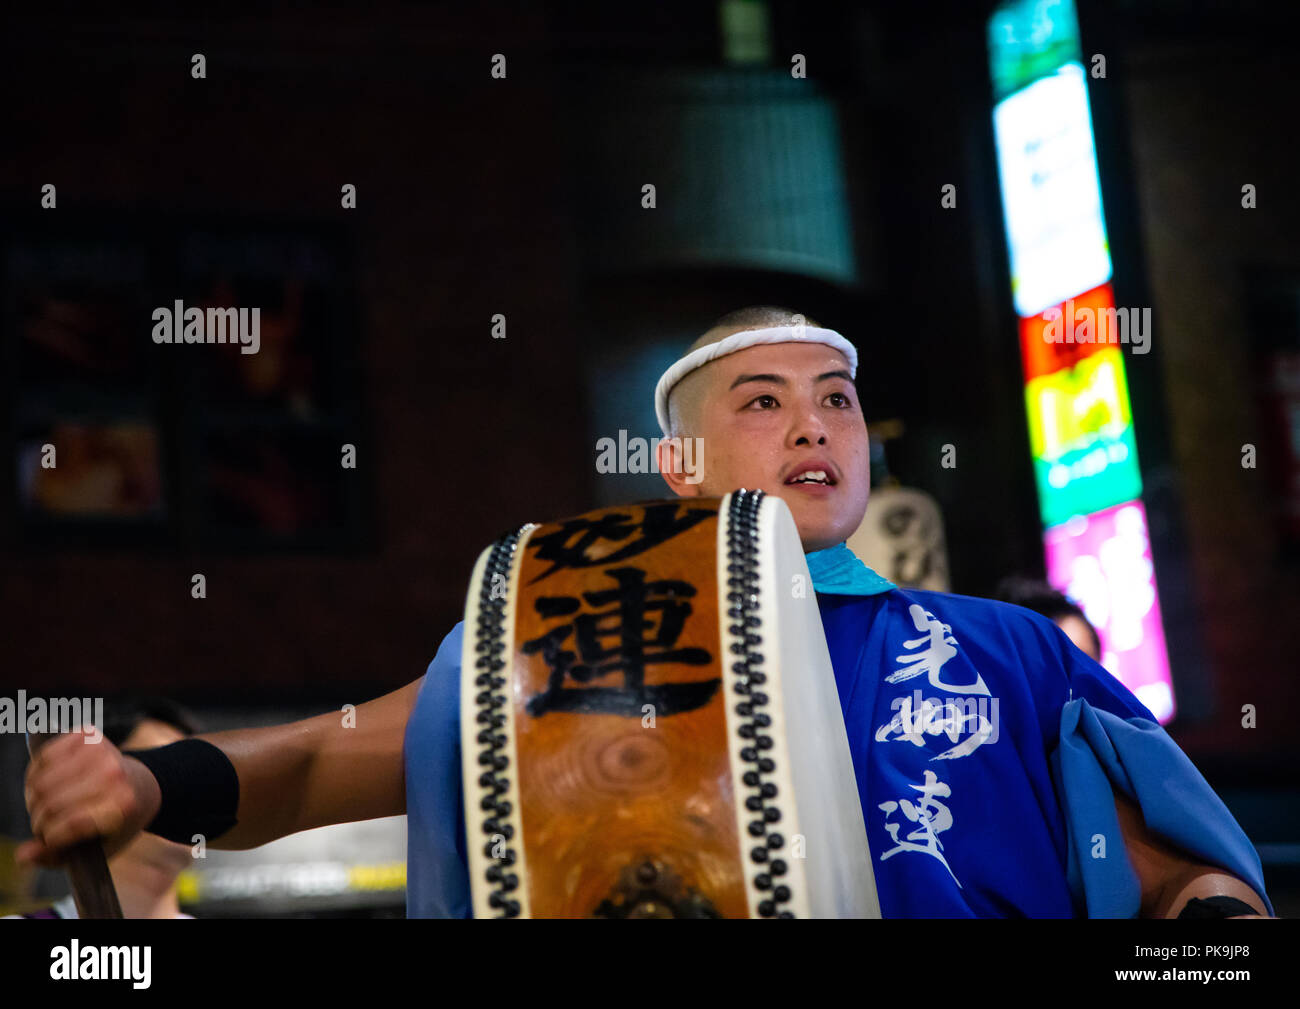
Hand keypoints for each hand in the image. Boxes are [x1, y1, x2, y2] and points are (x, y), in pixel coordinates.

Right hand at [17, 728, 161, 866]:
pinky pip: (44, 756)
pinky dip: (37, 771)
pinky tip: (47, 779)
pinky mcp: (89, 735)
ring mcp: (103, 752)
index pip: (69, 824)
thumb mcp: (93, 849)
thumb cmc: (112, 822)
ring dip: (34, 797)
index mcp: (122, 806)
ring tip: (46, 803)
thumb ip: (55, 857)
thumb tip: (22, 856)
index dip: (51, 837)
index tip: (52, 839)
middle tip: (46, 821)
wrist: (139, 787)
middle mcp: (115, 775)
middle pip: (49, 803)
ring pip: (40, 782)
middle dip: (40, 819)